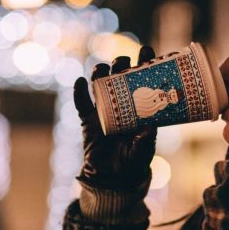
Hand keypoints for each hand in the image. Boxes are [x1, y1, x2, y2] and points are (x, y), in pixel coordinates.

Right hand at [73, 46, 156, 188]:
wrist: (113, 178)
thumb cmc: (133, 162)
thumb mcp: (143, 151)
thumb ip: (145, 140)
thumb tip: (149, 126)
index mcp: (139, 108)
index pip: (142, 81)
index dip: (144, 64)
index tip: (146, 50)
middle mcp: (121, 105)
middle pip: (119, 77)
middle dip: (121, 65)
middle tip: (123, 62)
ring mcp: (103, 111)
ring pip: (100, 85)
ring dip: (100, 73)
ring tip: (102, 69)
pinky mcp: (88, 121)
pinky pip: (81, 104)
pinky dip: (79, 92)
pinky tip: (80, 82)